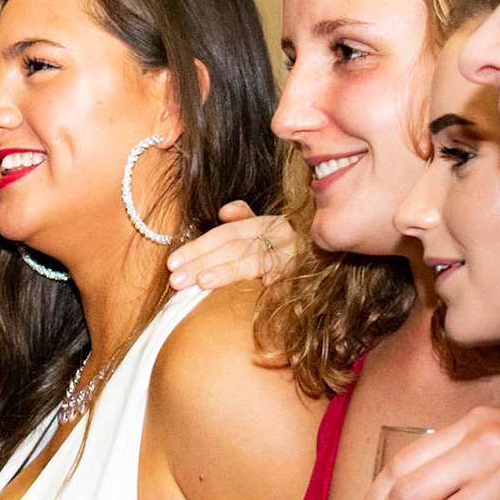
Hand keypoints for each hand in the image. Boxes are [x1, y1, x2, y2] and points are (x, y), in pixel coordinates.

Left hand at [168, 203, 295, 290]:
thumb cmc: (286, 251)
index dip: (198, 247)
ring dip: (228, 271)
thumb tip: (225, 211)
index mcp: (267, 223)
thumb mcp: (265, 231)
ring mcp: (295, 255)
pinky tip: (264, 287)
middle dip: (202, 262)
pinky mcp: (305, 274)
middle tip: (176, 279)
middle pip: (234, 246)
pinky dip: (277, 280)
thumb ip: (243, 220)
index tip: (172, 262)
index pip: (225, 234)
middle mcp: (281, 235)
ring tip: (203, 283)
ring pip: (255, 260)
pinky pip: (288, 278)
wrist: (328, 260)